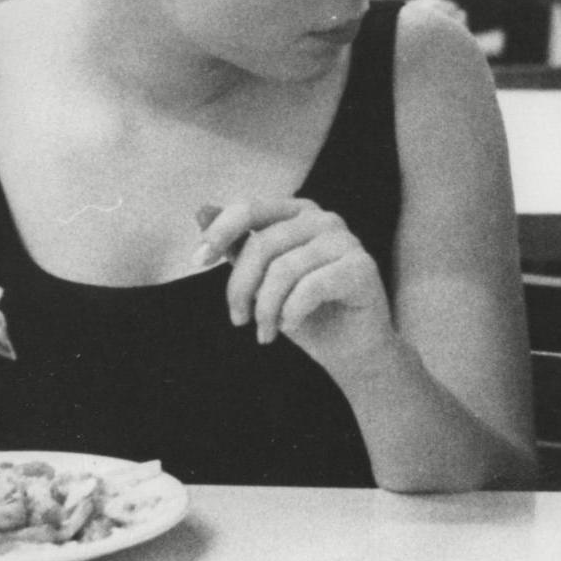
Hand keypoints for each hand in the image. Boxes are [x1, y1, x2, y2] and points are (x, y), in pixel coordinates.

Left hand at [197, 199, 394, 368]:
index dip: (219, 232)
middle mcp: (323, 218)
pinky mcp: (362, 268)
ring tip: (265, 333)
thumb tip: (201, 212)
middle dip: (241, 288)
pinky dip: (292, 312)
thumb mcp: (263, 279)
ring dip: (266, 309)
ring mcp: (346, 240)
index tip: (198, 260)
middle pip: (263, 245)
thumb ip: (237, 245)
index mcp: (297, 212)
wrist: (352, 350)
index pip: (250, 209)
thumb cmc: (306, 312)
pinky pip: (311, 287)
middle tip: (238, 320)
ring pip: (284, 269)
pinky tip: (289, 327)